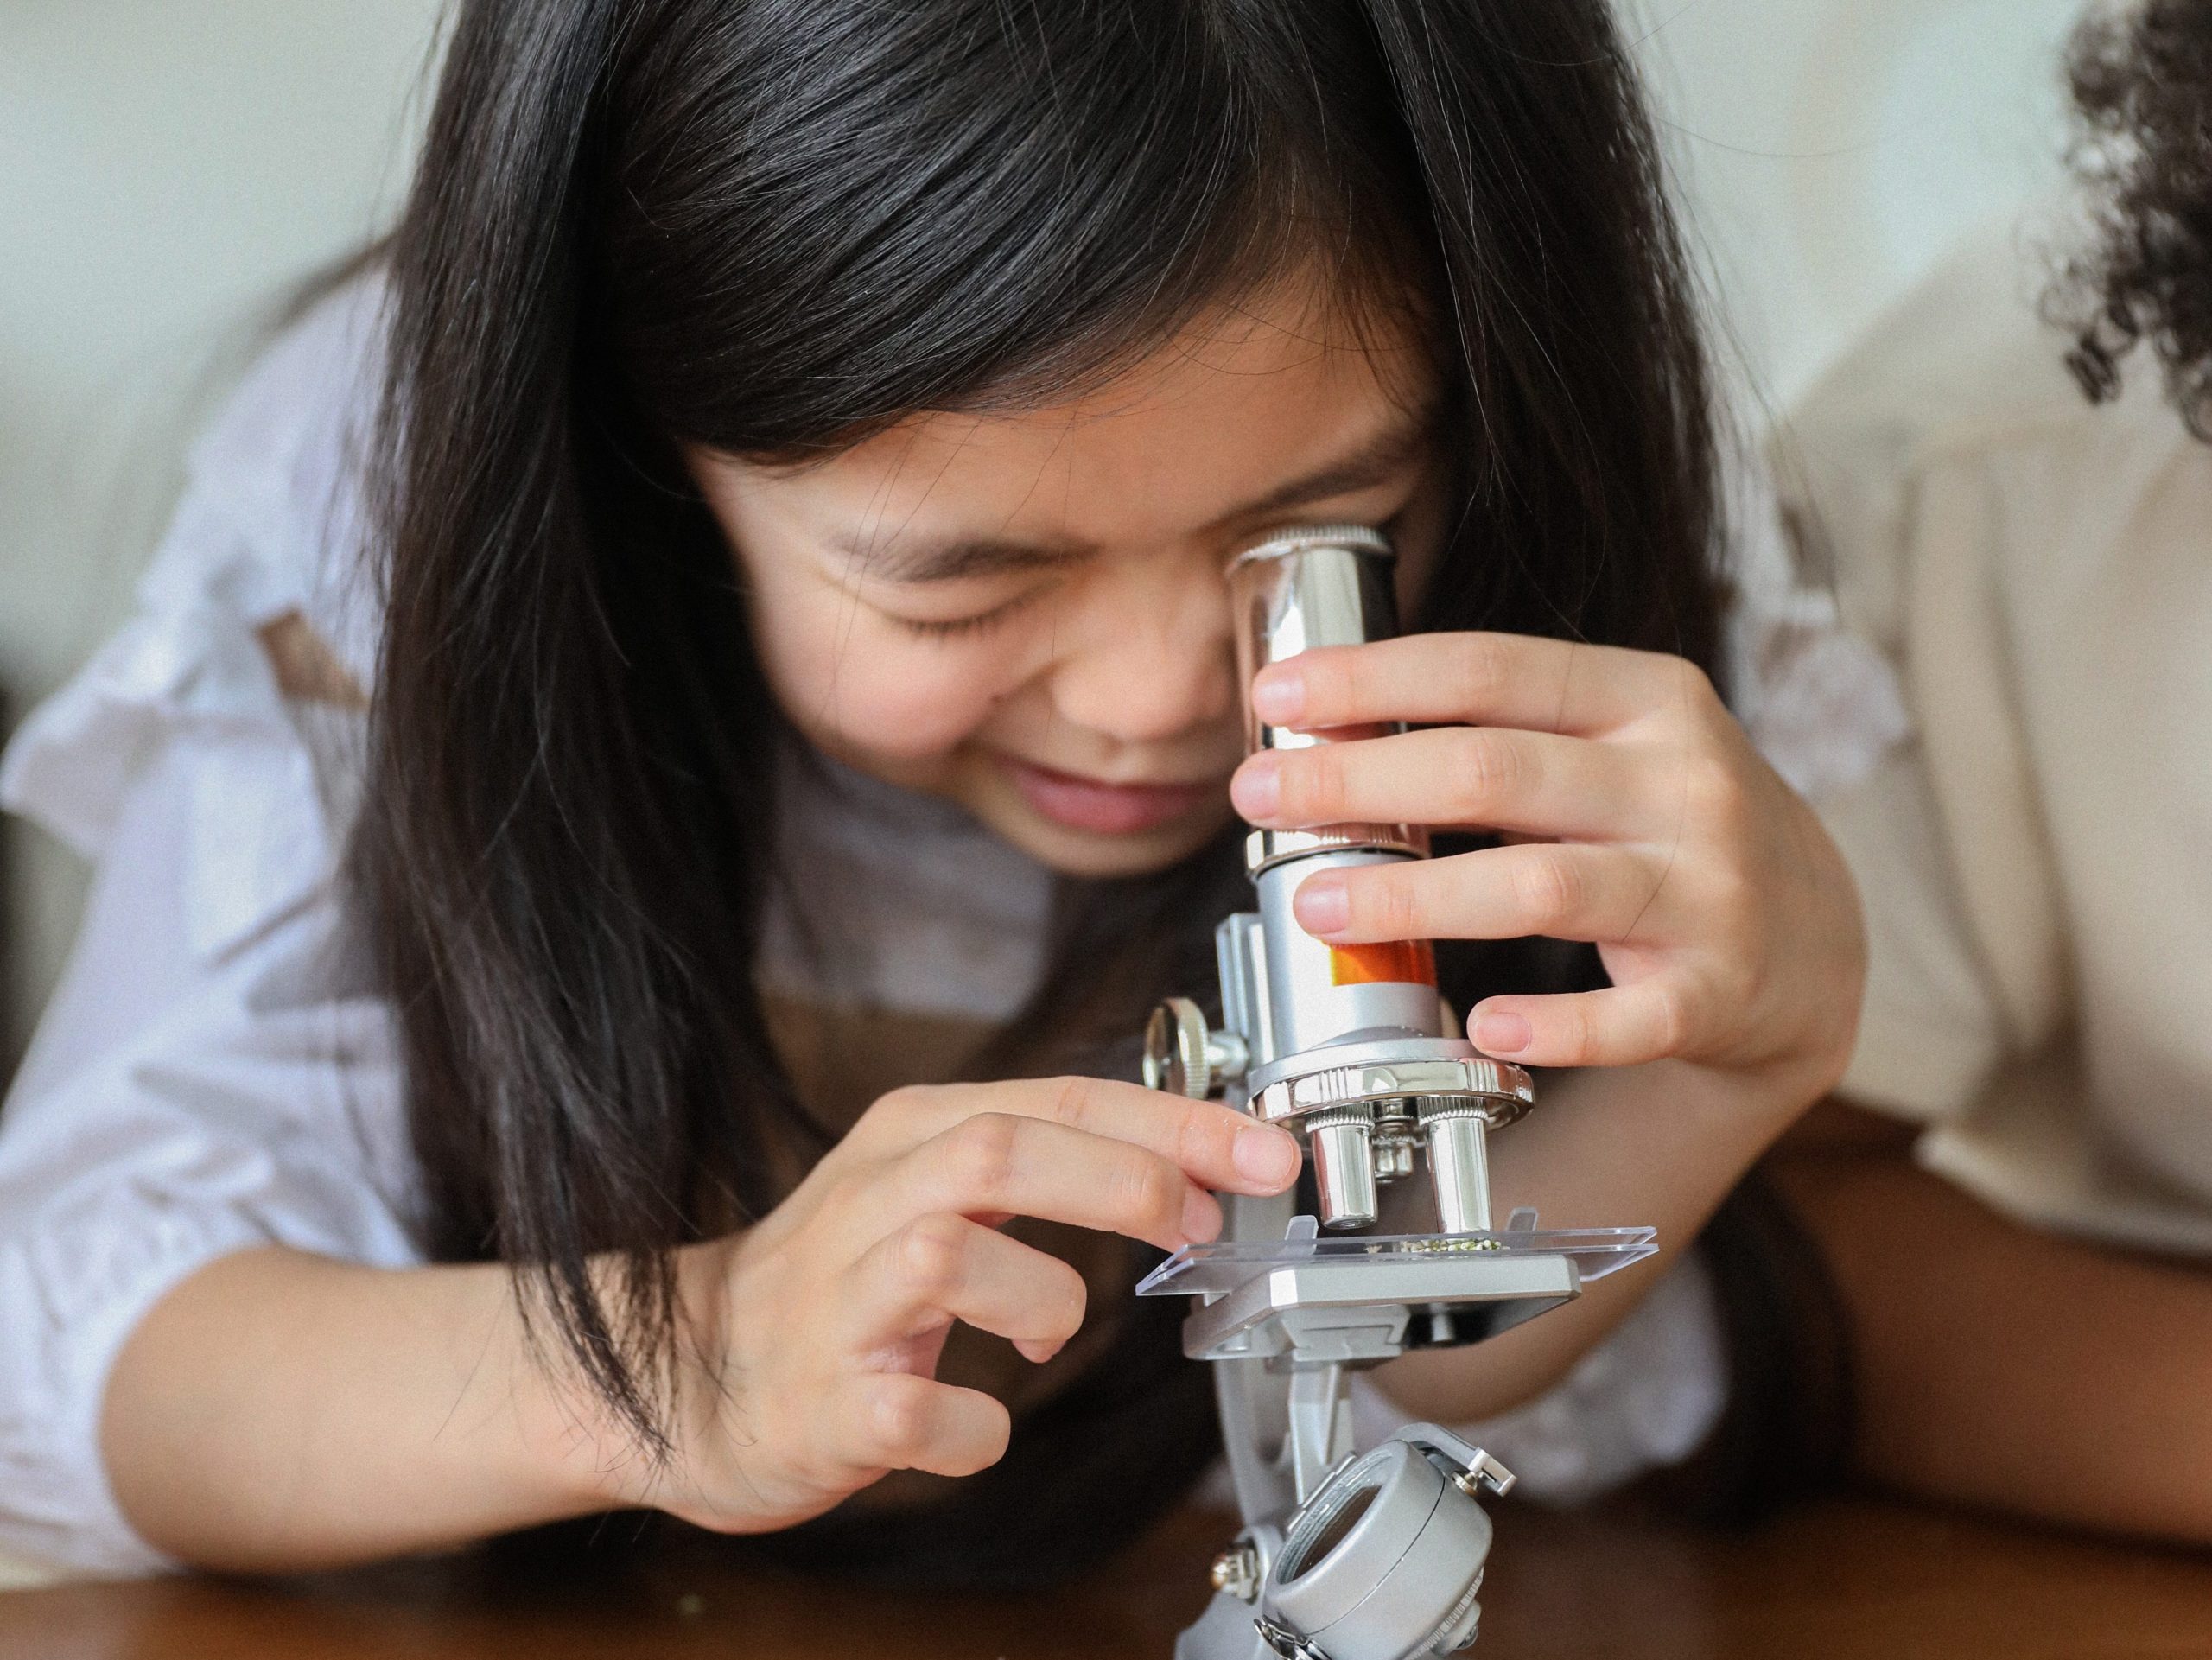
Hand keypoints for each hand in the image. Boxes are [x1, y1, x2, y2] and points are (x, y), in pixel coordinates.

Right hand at [601, 1077, 1299, 1531]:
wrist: (692, 1373)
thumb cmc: (839, 1282)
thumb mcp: (933, 1187)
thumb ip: (1049, 1165)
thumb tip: (1190, 1171)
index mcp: (913, 1134)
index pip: (1060, 1098)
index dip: (1175, 1122)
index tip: (1262, 1152)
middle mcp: (873, 1199)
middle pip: (1001, 1149)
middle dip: (1122, 1177)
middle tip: (1197, 1221)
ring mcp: (841, 1298)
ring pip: (952, 1254)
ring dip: (1041, 1297)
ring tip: (1044, 1331)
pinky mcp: (826, 1399)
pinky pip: (921, 1410)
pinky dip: (977, 1425)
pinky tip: (978, 1420)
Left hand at [1229, 633, 1862, 1093]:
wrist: (1816, 939)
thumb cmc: (1668, 826)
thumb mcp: (1609, 745)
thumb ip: (1496, 731)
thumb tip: (1327, 730)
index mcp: (1646, 697)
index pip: (1488, 669)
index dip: (1372, 679)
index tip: (1275, 699)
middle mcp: (1684, 781)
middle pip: (1493, 771)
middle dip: (1357, 782)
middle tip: (1258, 800)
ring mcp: (1708, 887)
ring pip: (1540, 886)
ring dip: (1412, 895)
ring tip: (1317, 905)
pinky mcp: (1718, 989)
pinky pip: (1628, 1017)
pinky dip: (1554, 1028)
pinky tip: (1483, 1028)